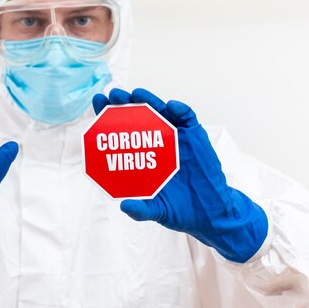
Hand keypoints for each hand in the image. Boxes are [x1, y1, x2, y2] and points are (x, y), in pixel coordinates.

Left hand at [92, 88, 266, 262]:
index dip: (108, 117)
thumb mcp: (158, 211)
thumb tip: (124, 206)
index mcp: (142, 156)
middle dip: (125, 103)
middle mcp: (156, 142)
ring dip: (149, 100)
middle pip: (137, 116)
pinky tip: (171, 106)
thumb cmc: (181, 209)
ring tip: (137, 94)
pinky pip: (187, 118)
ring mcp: (176, 137)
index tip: (98, 103)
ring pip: (160, 112)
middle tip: (114, 94)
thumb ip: (141, 210)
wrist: (210, 213)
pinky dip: (180, 109)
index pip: (121, 132)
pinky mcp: (195, 136)